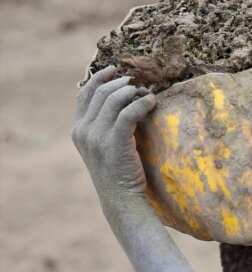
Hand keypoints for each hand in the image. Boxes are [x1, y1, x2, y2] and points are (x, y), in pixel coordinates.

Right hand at [72, 65, 156, 208]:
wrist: (121, 201)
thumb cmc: (118, 177)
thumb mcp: (103, 150)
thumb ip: (103, 129)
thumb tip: (120, 105)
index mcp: (78, 131)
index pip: (83, 94)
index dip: (98, 78)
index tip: (114, 71)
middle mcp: (84, 131)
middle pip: (100, 93)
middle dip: (119, 83)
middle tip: (135, 83)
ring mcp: (98, 135)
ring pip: (113, 99)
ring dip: (131, 91)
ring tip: (146, 93)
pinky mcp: (116, 140)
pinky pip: (129, 112)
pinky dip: (141, 103)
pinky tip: (151, 102)